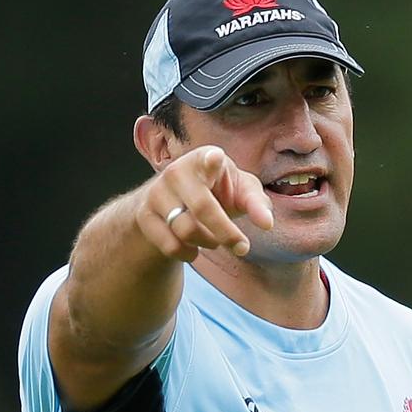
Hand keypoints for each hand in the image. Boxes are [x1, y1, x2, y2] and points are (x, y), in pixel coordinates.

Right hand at [136, 146, 273, 261]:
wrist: (173, 202)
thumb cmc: (217, 191)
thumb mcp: (241, 191)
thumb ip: (257, 204)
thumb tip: (266, 223)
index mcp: (205, 158)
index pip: (208, 158)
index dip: (212, 160)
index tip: (216, 158)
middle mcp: (177, 171)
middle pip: (202, 208)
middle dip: (226, 233)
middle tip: (242, 247)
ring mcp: (157, 192)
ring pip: (187, 230)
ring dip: (209, 242)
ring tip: (215, 240)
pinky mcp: (144, 215)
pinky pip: (170, 245)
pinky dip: (188, 254)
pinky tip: (195, 248)